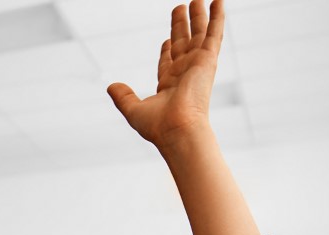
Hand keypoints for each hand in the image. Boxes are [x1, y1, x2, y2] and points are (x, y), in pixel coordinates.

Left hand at [107, 0, 222, 153]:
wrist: (177, 128)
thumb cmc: (157, 126)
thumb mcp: (133, 109)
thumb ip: (123, 96)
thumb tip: (111, 86)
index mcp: (168, 84)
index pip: (168, 62)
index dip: (167, 50)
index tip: (167, 40)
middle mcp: (184, 72)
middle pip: (183, 42)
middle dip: (181, 26)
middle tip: (180, 8)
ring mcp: (197, 64)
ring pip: (198, 34)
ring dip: (198, 17)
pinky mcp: (207, 59)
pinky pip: (214, 32)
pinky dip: (217, 16)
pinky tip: (217, 0)